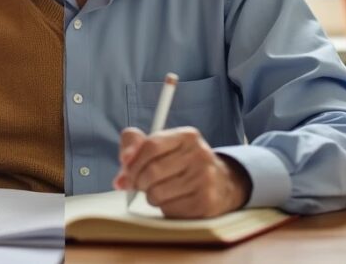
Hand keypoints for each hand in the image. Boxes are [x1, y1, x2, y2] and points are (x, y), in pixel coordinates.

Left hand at [112, 126, 250, 218]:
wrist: (222, 184)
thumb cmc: (183, 164)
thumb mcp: (163, 145)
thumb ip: (136, 144)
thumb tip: (124, 161)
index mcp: (187, 136)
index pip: (152, 145)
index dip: (133, 161)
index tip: (125, 170)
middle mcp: (199, 155)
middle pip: (152, 171)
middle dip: (138, 181)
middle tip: (139, 184)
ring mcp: (205, 180)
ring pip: (157, 193)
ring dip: (151, 196)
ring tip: (160, 191)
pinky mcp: (205, 203)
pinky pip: (168, 209)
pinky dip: (164, 207)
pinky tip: (174, 200)